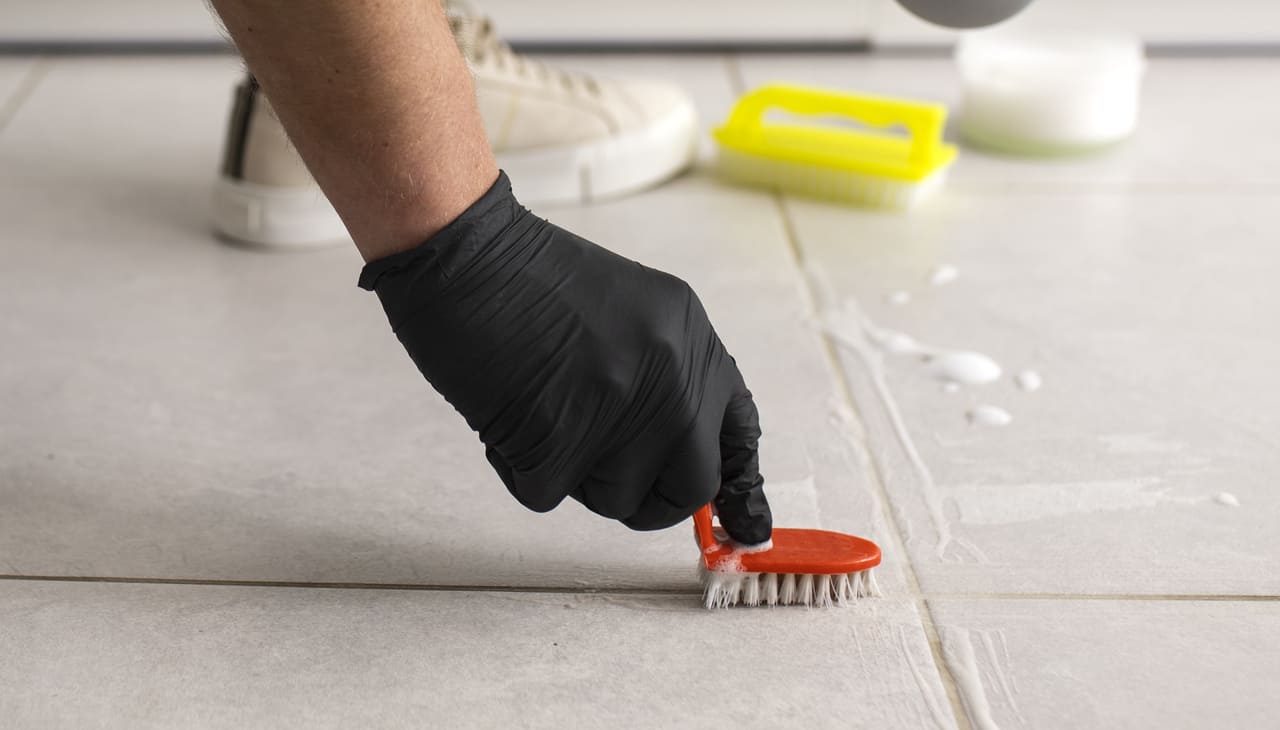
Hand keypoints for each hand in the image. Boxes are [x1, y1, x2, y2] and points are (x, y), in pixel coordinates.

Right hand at [359, 172, 771, 542]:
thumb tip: (675, 453)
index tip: (742, 524)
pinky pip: (548, 495)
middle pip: (692, 484)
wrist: (465, 250)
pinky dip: (518, 468)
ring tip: (541, 410)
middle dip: (652, 499)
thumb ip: (662, 376)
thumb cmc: (526, 277)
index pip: (737, 430)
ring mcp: (620, 407)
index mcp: (690, 339)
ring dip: (574, 475)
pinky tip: (506, 413)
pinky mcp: (561, 437)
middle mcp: (670, 376)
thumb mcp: (629, 311)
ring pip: (617, 498)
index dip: (736, 485)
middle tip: (607, 474)